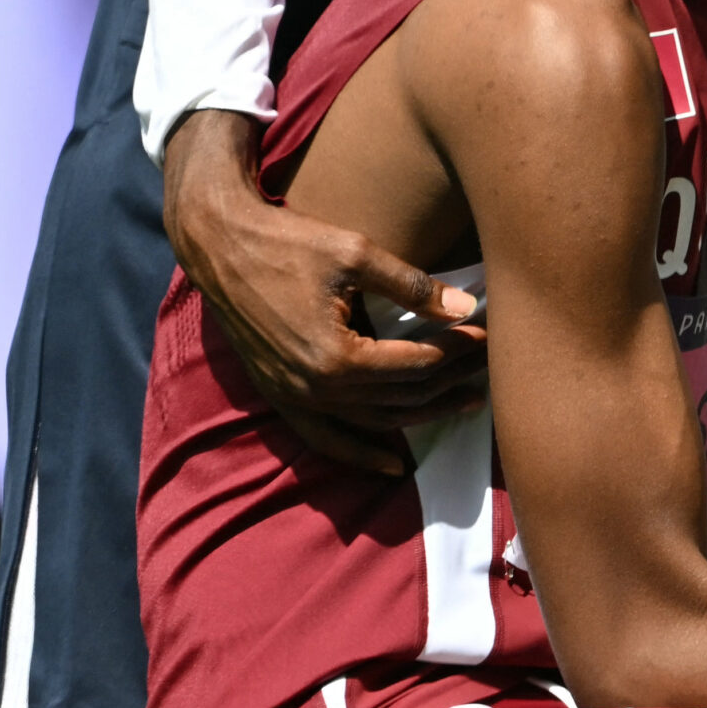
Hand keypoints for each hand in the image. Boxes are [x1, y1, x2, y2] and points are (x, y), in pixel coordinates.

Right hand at [164, 109, 487, 474]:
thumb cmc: (287, 242)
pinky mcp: (281, 396)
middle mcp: (315, 388)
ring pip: (375, 421)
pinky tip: (394, 465)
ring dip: (422, 415)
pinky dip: (360, 453)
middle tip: (488, 364)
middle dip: (450, 380)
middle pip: (402, 395)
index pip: (417, 364)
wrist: (218, 245)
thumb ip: (413, 285)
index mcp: (336, 356)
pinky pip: (327, 438)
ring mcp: (295, 397)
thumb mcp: (355, 254)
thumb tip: (466, 306)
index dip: (458, 350)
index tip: (486, 332)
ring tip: (465, 402)